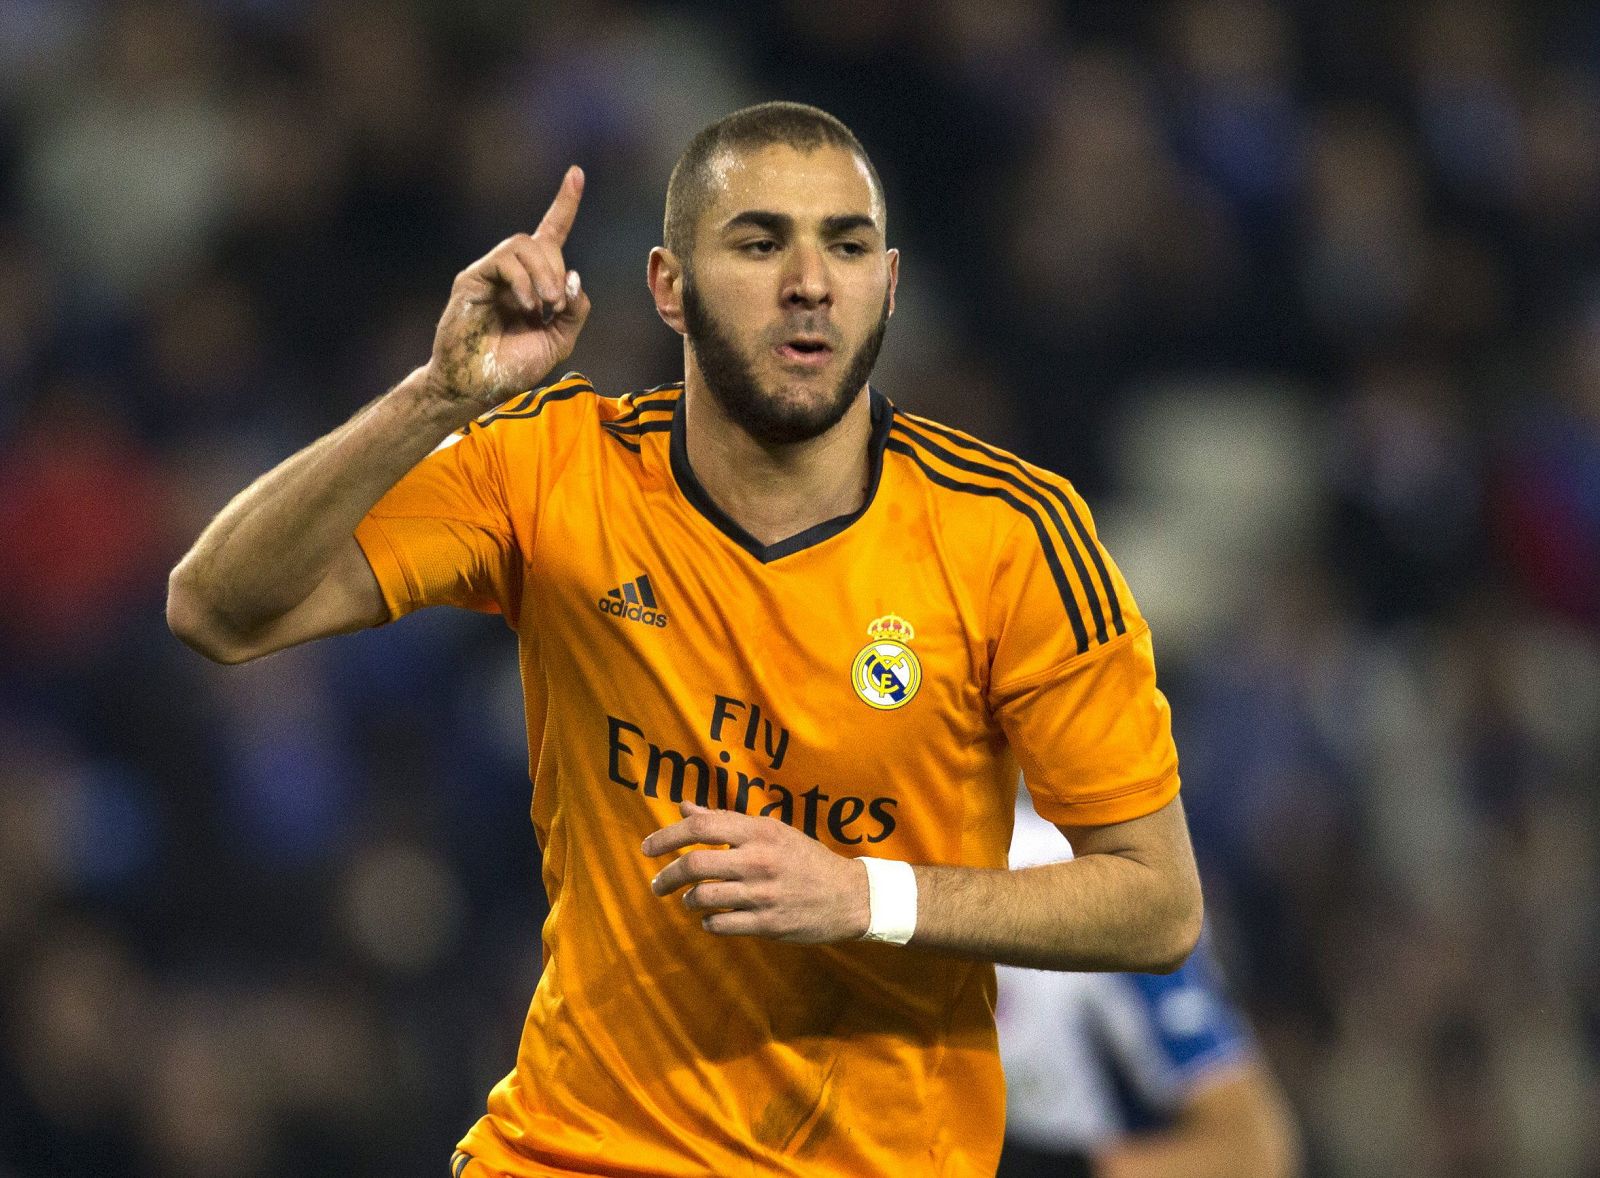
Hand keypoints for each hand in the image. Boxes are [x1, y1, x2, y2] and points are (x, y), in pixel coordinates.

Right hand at [423, 165, 592, 410]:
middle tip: (556, 306)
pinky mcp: (472, 279)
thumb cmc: (514, 367)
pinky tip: (526, 306)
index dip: (565, 204)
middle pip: (543, 241)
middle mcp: (513, 272)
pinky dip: (523, 281)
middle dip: (557, 268)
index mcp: (536, 282)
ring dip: (543, 274)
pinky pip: (504, 261)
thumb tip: (572, 275)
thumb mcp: (559, 341)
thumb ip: (574, 310)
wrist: (477, 386)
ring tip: (545, 307)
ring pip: (523, 244)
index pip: (552, 233)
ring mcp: (491, 273)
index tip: (577, 173)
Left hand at [642, 802, 870, 942]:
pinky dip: (708, 922)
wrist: (849, 896)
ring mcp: (763, 894)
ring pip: (703, 897)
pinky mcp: (767, 924)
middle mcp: (758, 860)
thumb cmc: (805, 859)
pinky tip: (712, 918)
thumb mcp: (771, 832)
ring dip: (688, 900)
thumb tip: (685, 808)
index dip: (667, 835)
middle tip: (657, 884)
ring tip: (689, 900)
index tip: (647, 848)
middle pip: (695, 864)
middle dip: (667, 875)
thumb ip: (726, 821)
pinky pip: (720, 925)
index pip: (702, 826)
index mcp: (759, 831)